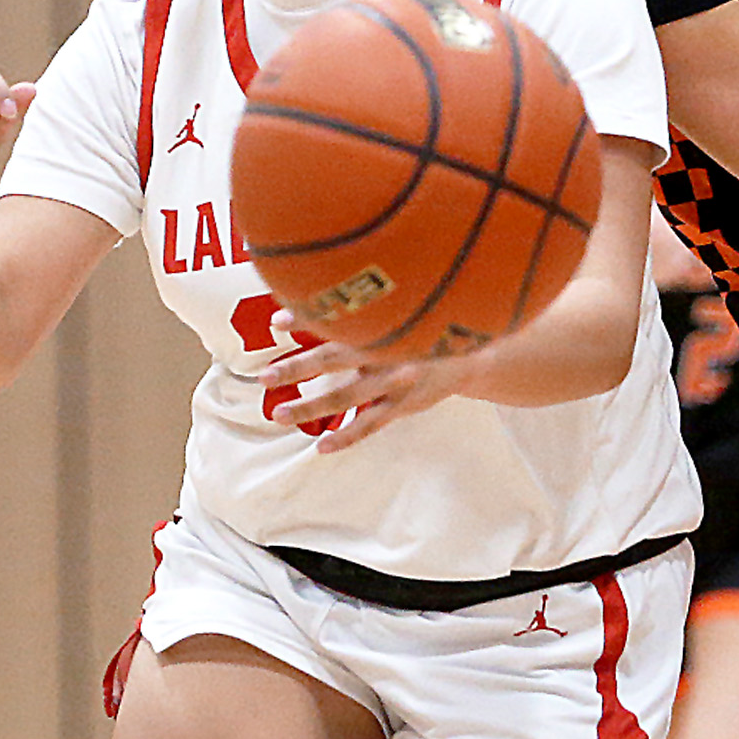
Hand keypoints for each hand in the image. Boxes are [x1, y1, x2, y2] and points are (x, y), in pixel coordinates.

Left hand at [260, 323, 480, 454]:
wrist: (474, 350)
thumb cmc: (425, 320)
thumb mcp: (401, 305)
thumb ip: (362, 305)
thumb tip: (311, 292)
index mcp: (384, 320)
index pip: (339, 317)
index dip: (306, 318)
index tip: (276, 322)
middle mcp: (389, 349)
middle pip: (335, 358)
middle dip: (297, 368)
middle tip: (264, 377)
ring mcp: (396, 381)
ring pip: (347, 397)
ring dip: (311, 406)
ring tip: (279, 415)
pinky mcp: (404, 405)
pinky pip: (371, 424)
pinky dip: (347, 436)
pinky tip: (322, 446)